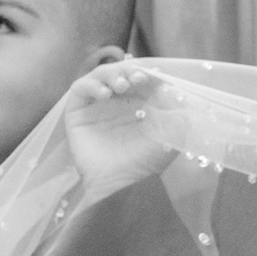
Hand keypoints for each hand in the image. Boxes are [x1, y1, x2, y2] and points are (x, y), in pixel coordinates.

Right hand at [59, 63, 175, 201]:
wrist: (120, 185)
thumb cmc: (145, 163)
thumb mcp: (170, 134)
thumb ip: (177, 111)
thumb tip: (179, 87)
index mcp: (138, 104)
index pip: (141, 78)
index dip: (147, 72)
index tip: (156, 75)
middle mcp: (116, 102)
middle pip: (121, 72)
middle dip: (129, 71)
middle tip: (137, 78)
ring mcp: (96, 106)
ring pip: (100, 76)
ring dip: (111, 74)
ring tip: (121, 85)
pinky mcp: (77, 112)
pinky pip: (80, 88)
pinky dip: (91, 85)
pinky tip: (104, 94)